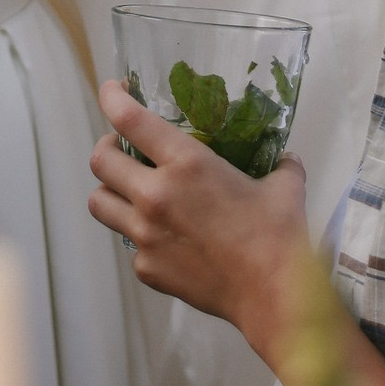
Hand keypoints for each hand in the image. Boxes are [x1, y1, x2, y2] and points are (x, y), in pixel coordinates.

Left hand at [86, 84, 310, 362]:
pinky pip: (129, 244)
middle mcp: (155, 195)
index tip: (112, 90)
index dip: (112, 98)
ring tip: (129, 191)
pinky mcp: (146, 267)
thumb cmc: (279, 236)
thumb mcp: (283, 186)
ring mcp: (145, 235)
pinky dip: (140, 236)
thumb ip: (279, 165)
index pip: (129, 119)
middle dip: (107, 147)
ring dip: (110, 191)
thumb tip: (285, 159)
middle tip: (122, 148)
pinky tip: (164, 238)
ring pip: (99, 202)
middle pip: (100, 160)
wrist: (273, 295)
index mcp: (186, 163)